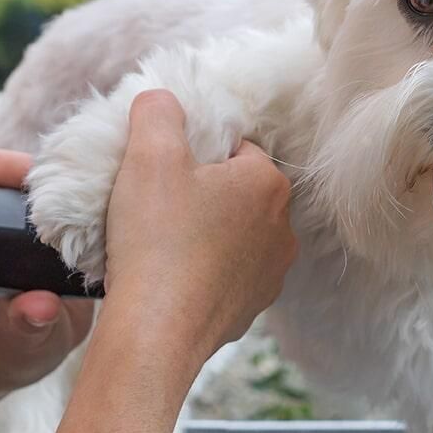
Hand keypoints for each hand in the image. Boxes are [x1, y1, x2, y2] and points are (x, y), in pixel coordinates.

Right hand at [103, 90, 295, 363]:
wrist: (157, 333)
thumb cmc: (157, 240)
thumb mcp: (148, 155)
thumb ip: (158, 112)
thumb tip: (163, 98)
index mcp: (268, 183)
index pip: (236, 148)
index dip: (195, 155)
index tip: (162, 173)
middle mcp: (283, 229)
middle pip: (237, 193)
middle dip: (203, 194)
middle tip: (158, 206)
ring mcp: (271, 274)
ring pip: (234, 236)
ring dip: (204, 234)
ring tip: (161, 245)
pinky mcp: (251, 310)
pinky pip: (226, 277)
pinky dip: (202, 273)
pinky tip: (170, 279)